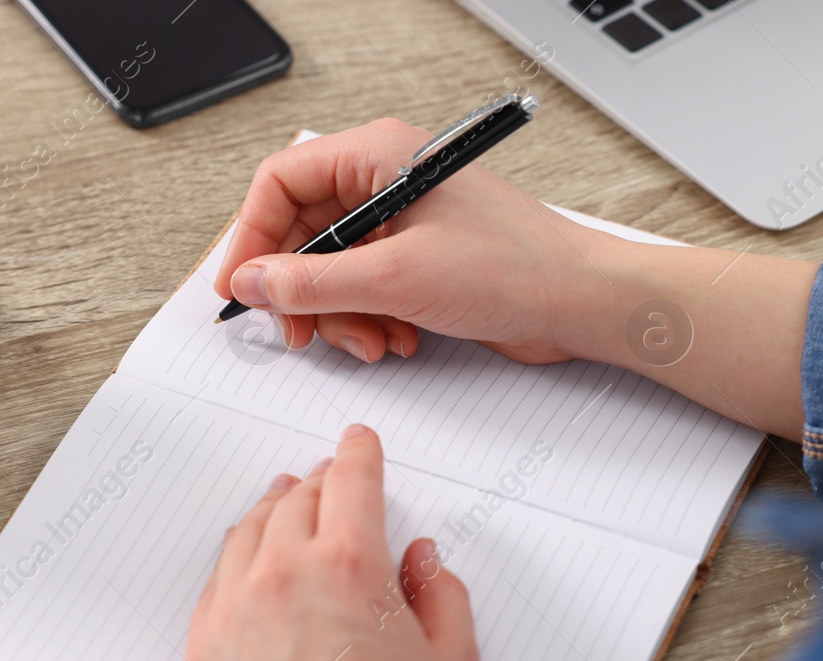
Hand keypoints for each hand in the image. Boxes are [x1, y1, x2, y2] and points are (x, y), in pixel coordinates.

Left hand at [182, 423, 480, 660]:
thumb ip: (442, 595)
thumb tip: (422, 559)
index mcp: (350, 564)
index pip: (351, 481)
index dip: (358, 453)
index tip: (357, 442)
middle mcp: (281, 575)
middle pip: (295, 502)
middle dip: (317, 482)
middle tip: (327, 480)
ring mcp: (231, 614)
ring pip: (246, 537)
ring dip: (270, 514)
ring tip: (281, 508)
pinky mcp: (201, 656)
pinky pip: (213, 588)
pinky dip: (234, 566)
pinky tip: (245, 574)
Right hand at [214, 117, 605, 363]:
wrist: (581, 303)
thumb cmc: (516, 268)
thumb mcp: (395, 279)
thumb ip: (312, 283)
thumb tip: (252, 283)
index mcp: (380, 156)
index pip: (282, 183)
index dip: (252, 237)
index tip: (240, 289)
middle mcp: (388, 182)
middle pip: (304, 233)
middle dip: (303, 292)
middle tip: (300, 334)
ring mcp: (406, 224)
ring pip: (333, 271)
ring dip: (342, 316)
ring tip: (372, 341)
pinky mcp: (421, 262)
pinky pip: (366, 291)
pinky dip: (371, 321)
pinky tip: (400, 339)